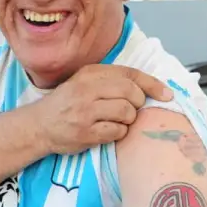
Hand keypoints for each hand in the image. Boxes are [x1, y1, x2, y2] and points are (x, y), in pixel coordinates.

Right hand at [32, 65, 173, 154]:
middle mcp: (87, 89)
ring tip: (116, 121)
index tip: (167, 94)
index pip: (129, 74)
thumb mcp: (84, 82)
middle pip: (131, 92)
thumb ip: (110, 81)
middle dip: (138, 103)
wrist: (39, 125)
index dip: (152, 84)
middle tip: (130, 110)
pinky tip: (108, 131)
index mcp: (90, 73)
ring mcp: (86, 111)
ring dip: (128, 119)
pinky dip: (119, 133)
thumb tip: (147, 89)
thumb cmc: (67, 103)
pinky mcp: (86, 132)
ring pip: (126, 112)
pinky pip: (117, 131)